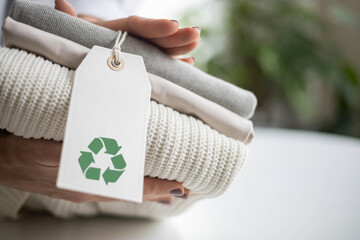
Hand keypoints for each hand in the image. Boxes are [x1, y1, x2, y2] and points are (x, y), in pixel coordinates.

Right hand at [0, 130, 188, 203]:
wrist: (2, 162)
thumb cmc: (25, 151)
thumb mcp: (55, 147)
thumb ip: (84, 146)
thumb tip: (113, 142)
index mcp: (85, 180)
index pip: (130, 186)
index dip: (155, 188)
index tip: (177, 187)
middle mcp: (87, 189)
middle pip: (129, 193)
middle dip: (156, 191)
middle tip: (180, 189)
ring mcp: (82, 189)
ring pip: (120, 192)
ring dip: (144, 190)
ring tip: (165, 189)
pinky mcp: (75, 186)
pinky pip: (107, 189)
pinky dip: (125, 188)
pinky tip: (131, 185)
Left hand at [54, 0, 199, 63]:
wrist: (78, 48)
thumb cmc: (74, 40)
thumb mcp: (70, 31)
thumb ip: (68, 19)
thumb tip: (60, 2)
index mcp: (116, 30)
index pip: (138, 26)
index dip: (155, 26)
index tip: (173, 25)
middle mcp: (131, 39)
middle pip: (155, 37)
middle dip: (176, 36)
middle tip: (196, 34)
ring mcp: (139, 50)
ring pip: (162, 48)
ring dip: (180, 47)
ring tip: (196, 44)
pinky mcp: (142, 62)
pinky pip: (161, 61)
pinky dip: (174, 63)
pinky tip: (188, 64)